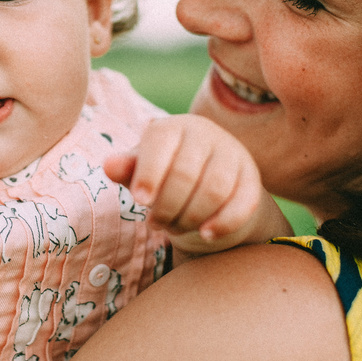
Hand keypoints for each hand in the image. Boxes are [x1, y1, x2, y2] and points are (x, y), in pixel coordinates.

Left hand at [104, 114, 290, 258]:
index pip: (160, 142)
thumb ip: (128, 168)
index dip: (149, 173)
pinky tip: (205, 234)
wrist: (208, 183)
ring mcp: (233, 154)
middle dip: (166, 206)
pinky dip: (222, 223)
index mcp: (174, 126)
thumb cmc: (164, 173)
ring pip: (213, 190)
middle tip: (155, 222)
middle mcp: (206, 134)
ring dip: (190, 217)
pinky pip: (242, 204)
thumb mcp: (143, 169)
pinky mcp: (252, 179)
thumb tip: (109, 166)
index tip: (140, 201)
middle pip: (185, 173)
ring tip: (175, 227)